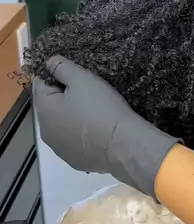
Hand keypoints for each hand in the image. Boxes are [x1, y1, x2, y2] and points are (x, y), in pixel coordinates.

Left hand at [33, 56, 179, 196]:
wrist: (123, 145)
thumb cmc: (101, 108)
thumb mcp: (82, 79)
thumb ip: (61, 67)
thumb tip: (48, 61)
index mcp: (43, 110)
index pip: (39, 84)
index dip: (55, 75)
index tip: (74, 75)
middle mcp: (45, 132)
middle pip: (50, 107)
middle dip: (63, 98)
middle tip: (87, 93)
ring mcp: (60, 150)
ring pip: (61, 125)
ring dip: (71, 117)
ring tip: (93, 113)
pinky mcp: (75, 161)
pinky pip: (73, 141)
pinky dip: (80, 135)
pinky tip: (96, 132)